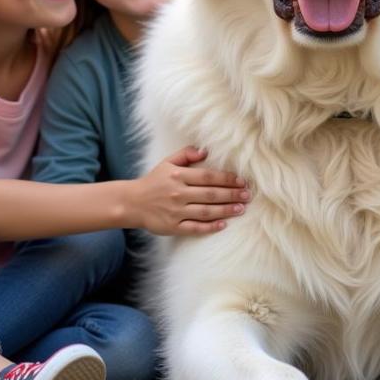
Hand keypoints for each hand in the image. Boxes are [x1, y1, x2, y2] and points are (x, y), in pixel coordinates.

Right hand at [131, 146, 250, 235]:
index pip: (208, 177)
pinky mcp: (173, 227)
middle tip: (248, 195)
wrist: (132, 202)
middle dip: (232, 194)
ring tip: (241, 209)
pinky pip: (194, 228)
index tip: (241, 181)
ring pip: (206, 211)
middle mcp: (178, 193)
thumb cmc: (154, 181)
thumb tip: (205, 151)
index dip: (227, 179)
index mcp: (178, 176)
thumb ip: (186, 154)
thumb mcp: (167, 163)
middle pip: (211, 194)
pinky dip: (210, 227)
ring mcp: (176, 211)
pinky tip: (223, 224)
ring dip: (226, 210)